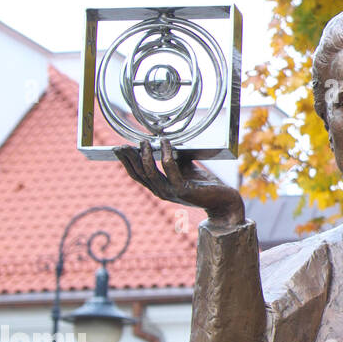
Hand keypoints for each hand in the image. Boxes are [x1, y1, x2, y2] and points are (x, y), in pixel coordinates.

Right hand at [114, 139, 245, 228]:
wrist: (223, 199)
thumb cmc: (205, 184)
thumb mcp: (185, 169)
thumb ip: (173, 160)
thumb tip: (163, 142)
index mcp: (160, 188)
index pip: (137, 175)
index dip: (126, 162)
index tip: (119, 149)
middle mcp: (161, 192)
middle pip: (139, 174)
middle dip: (129, 158)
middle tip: (121, 145)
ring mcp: (171, 192)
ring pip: (150, 172)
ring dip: (145, 155)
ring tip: (144, 142)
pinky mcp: (182, 190)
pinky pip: (169, 168)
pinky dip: (165, 154)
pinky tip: (165, 143)